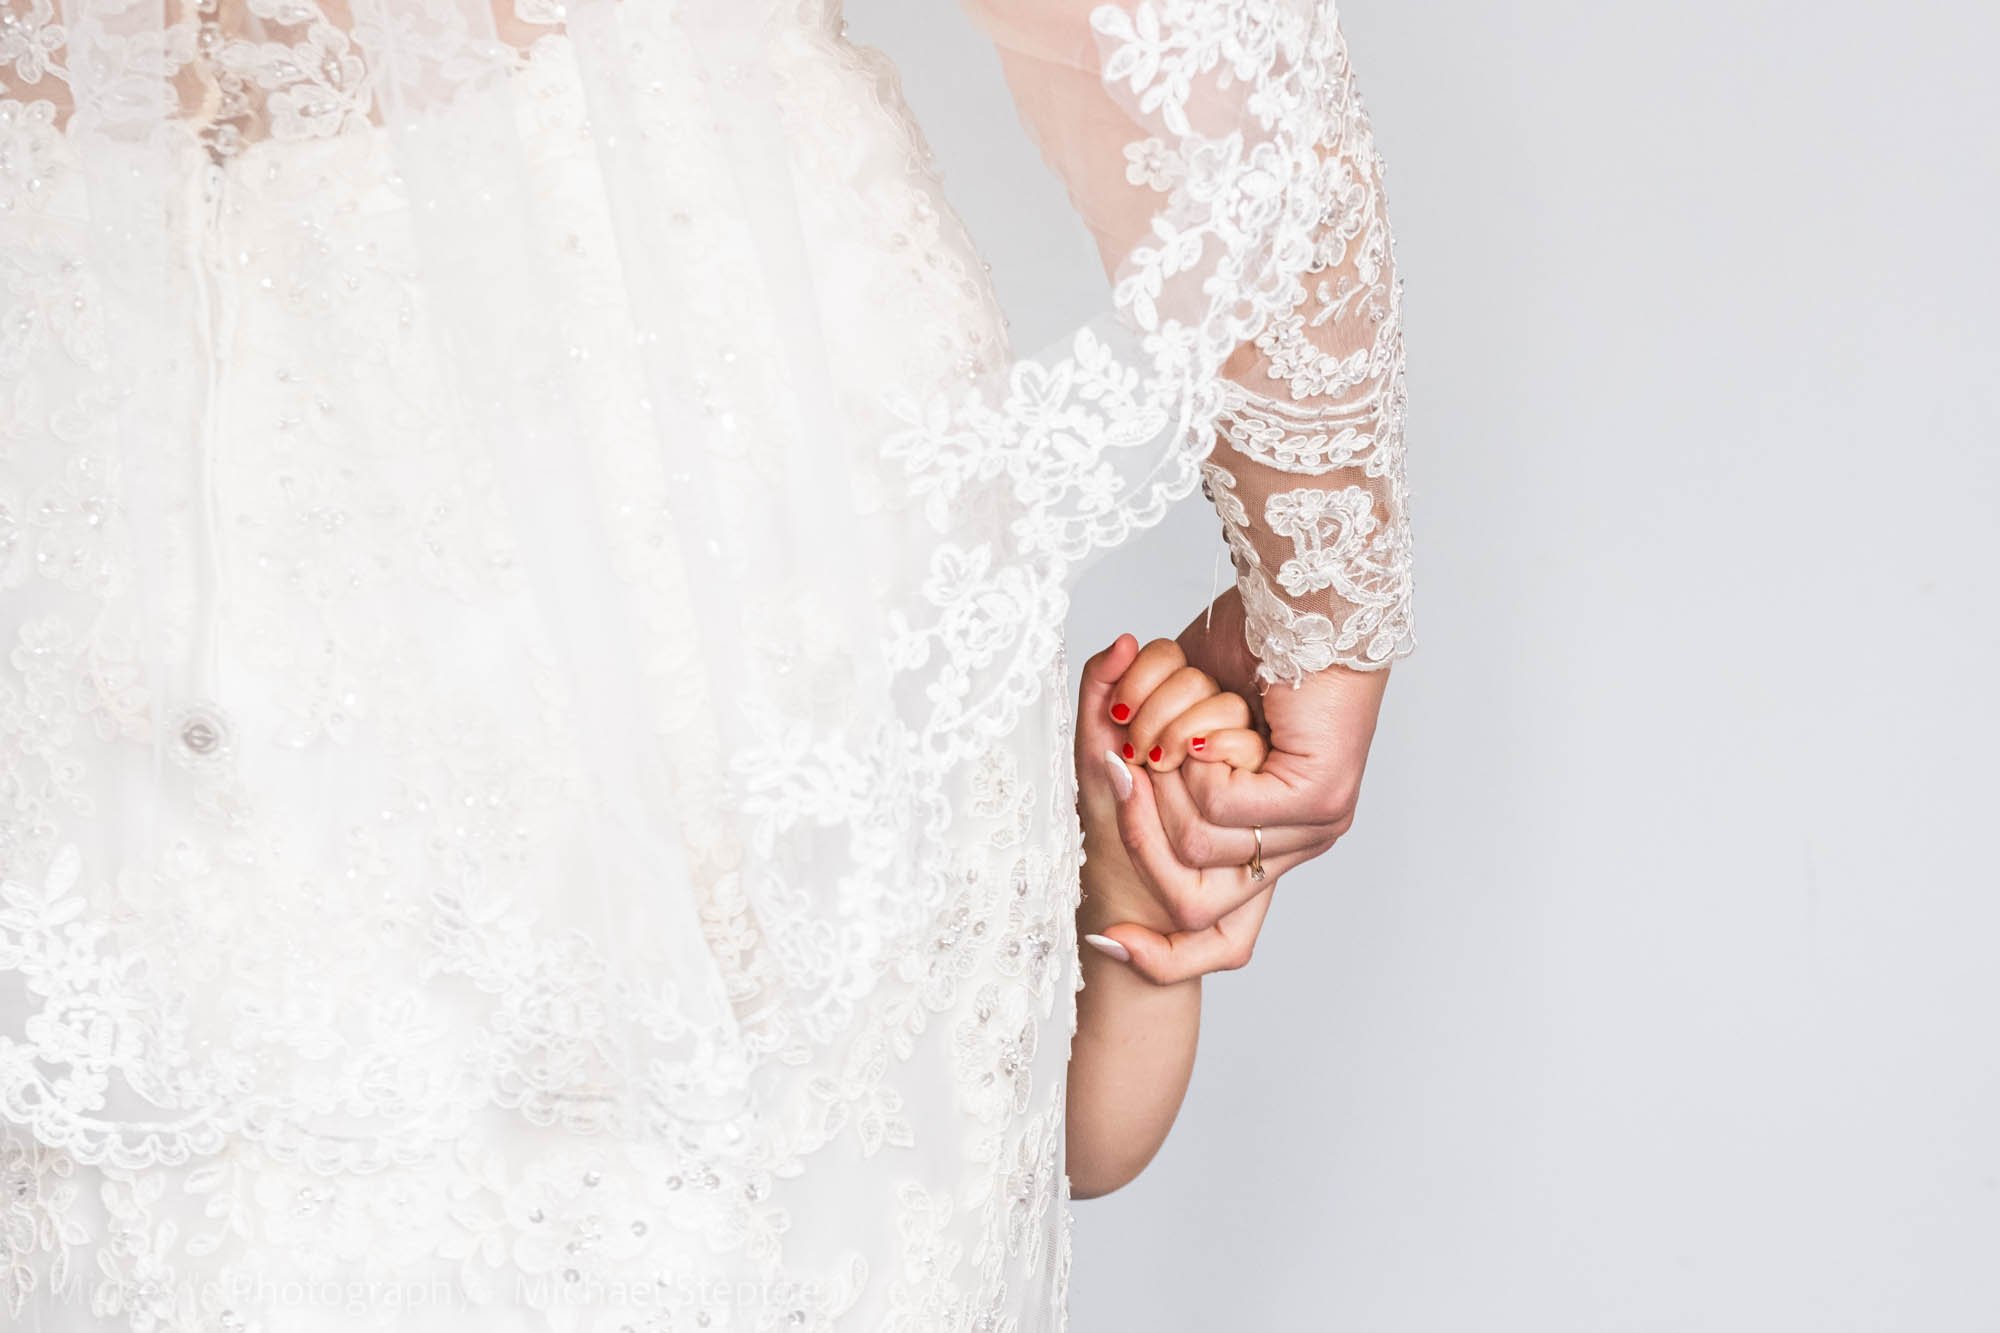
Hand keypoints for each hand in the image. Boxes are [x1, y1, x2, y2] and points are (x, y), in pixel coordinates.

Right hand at [1131, 587, 1389, 931]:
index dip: (1154, 946)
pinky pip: (1219, 807)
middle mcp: (1304, 839)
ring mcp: (1319, 823)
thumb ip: (1158, 769)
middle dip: (1138, 823)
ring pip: (1196, 845)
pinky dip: (1196, 756)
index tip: (1101, 938)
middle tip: (1126, 754)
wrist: (1301, 596)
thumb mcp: (1183, 718)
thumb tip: (1112, 794)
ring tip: (1178, 723)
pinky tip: (1210, 719)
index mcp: (1277, 832)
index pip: (1206, 923)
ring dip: (1166, 775)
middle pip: (1191, 896)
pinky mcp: (1318, 795)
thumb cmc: (1250, 643)